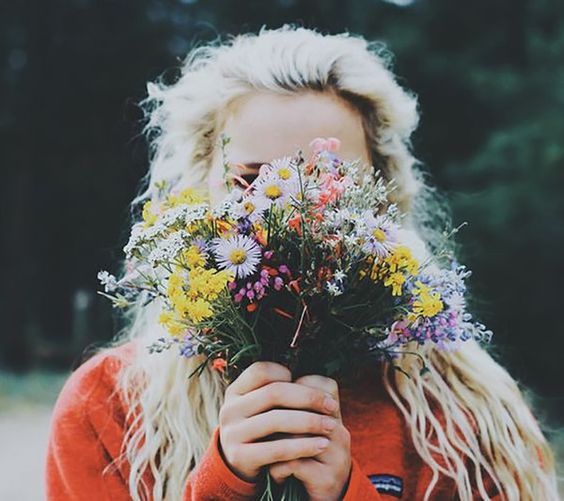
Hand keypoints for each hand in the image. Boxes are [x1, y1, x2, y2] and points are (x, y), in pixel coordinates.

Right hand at [218, 361, 340, 482]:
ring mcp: (232, 433)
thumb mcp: (261, 406)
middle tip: (331, 405)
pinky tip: (321, 445)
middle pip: (273, 393)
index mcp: (235, 390)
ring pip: (276, 420)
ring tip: (331, 426)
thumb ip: (278, 390)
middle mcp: (230, 409)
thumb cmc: (261, 428)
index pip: (262, 371)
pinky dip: (303, 446)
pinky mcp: (240, 457)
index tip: (308, 382)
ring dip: (309, 422)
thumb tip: (313, 377)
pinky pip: (277, 449)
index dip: (286, 373)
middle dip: (308, 397)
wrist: (240, 465)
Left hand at [268, 374, 351, 500]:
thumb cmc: (308, 457)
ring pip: (296, 436)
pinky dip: (278, 470)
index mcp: (333, 415)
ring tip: (267, 453)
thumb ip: (293, 408)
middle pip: (303, 409)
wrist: (329, 498)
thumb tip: (266, 385)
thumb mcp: (304, 430)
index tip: (277, 406)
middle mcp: (339, 431)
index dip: (293, 390)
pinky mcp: (327, 478)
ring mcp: (336, 455)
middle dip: (279, 417)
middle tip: (263, 428)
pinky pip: (294, 464)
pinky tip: (275, 474)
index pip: (318, 384)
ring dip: (275, 445)